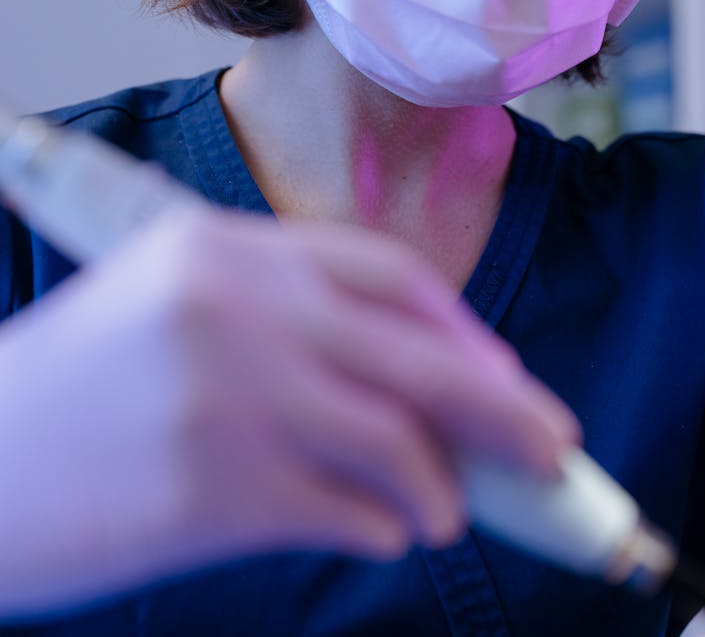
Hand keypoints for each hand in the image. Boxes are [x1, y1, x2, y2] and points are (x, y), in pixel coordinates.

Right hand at [0, 206, 578, 616]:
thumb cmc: (80, 385)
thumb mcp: (174, 304)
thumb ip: (289, 320)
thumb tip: (419, 376)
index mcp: (225, 246)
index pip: (384, 272)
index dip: (458, 326)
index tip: (502, 372)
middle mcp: (236, 307)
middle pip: (416, 354)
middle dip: (503, 407)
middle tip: (553, 448)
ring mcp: (230, 396)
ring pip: (397, 440)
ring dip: (439, 486)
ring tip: (441, 510)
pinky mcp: (218, 489)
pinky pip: (349, 510)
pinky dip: (385, 526)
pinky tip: (379, 530)